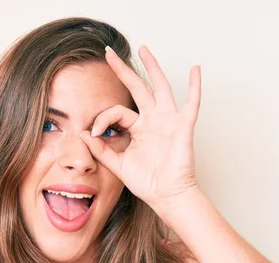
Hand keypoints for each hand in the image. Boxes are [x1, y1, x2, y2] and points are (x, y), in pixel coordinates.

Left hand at [79, 45, 200, 209]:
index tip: (92, 132)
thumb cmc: (147, 182)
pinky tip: (196, 69)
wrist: (166, 197)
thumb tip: (83, 133)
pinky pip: (192, 104)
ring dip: (152, 68)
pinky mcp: (182, 127)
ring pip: (159, 88)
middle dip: (124, 70)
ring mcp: (168, 121)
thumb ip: (101, 149)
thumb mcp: (118, 164)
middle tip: (109, 54)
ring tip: (144, 49)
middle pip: (137, 88)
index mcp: (138, 128)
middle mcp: (153, 120)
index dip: (102, 119)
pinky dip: (195, 86)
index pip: (117, 112)